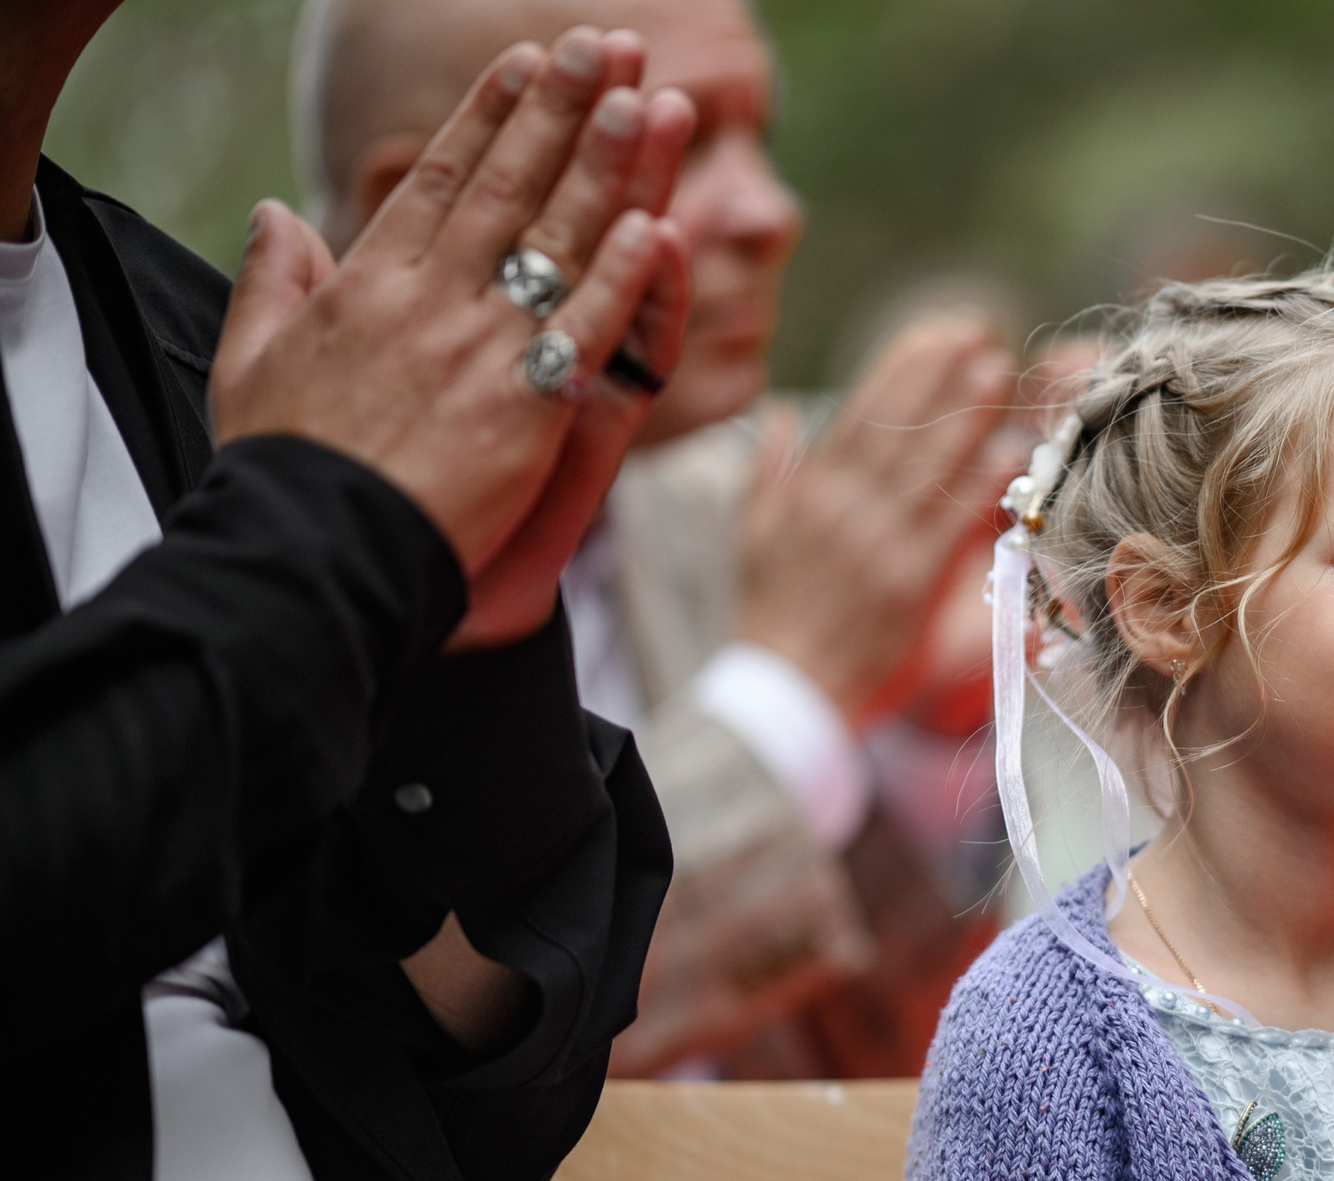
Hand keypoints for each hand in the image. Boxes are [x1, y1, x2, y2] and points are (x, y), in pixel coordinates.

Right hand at [211, 31, 694, 615]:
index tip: (528, 62)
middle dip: (563, 111)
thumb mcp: (248, 362)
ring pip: (556, 242)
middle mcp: (431, 301)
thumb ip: (268, 281)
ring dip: (606, 169)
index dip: (490, 115)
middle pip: (509, 186)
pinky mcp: (526, 408)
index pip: (441, 179)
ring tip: (648, 103)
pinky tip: (656, 228)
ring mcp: (481, 350)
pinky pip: (586, 332)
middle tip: (608, 50)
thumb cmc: (283, 471)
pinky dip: (622, 280)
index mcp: (369, 284)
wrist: (315, 550)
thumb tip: (272, 214)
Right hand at [733, 318, 1015, 721]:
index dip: (900, 369)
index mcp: (807, 490)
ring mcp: (875, 542)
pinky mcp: (907, 582)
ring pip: (924, 464)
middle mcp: (841, 507)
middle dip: (938, 375)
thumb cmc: (772, 612)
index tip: (933, 334)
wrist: (785, 686)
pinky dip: (977, 483)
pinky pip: (948, 522)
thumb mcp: (754, 534)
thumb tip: (779, 415)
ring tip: (996, 370)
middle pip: (896, 426)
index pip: (858, 413)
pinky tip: (1005, 449)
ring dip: (964, 414)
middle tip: (977, 332)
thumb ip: (769, 471)